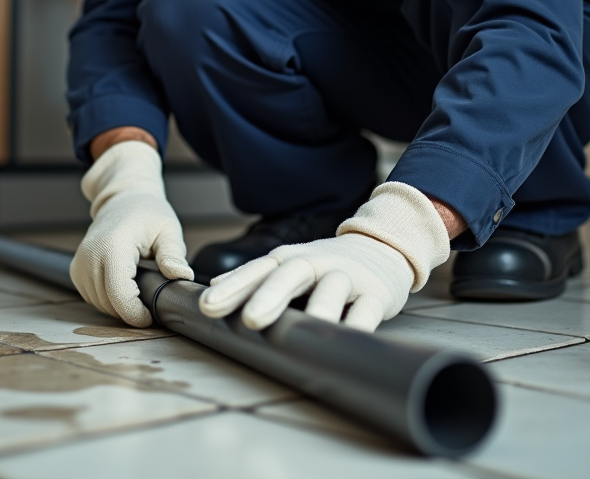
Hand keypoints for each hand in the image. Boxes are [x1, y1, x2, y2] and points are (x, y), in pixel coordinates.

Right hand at [70, 140, 192, 326]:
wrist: (122, 199)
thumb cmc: (146, 212)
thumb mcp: (168, 230)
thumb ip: (173, 255)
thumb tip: (182, 276)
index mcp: (114, 245)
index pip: (118, 293)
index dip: (134, 313)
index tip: (150, 317)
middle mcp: (91, 254)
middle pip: (108, 302)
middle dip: (130, 311)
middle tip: (150, 306)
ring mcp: (80, 262)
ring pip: (98, 303)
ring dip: (119, 307)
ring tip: (139, 293)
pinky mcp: (76, 269)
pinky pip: (91, 297)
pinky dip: (107, 300)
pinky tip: (124, 288)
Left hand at [198, 182, 450, 331]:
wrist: (382, 249)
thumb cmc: (324, 265)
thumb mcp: (289, 264)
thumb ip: (253, 277)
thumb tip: (212, 289)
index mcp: (288, 260)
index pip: (257, 271)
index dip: (233, 288)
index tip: (207, 307)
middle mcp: (315, 264)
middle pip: (290, 274)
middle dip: (269, 295)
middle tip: (250, 319)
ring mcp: (347, 277)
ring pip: (332, 289)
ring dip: (318, 307)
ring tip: (303, 329)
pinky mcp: (376, 294)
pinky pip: (367, 310)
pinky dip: (358, 324)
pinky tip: (347, 339)